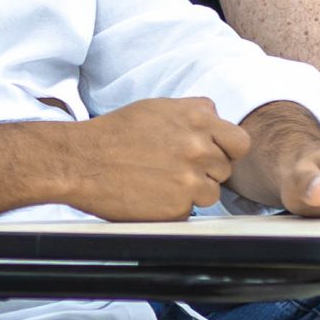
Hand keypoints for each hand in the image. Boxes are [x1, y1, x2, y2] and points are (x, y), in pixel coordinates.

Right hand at [61, 97, 250, 219]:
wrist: (80, 161)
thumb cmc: (113, 134)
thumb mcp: (157, 108)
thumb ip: (193, 114)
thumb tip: (215, 122)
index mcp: (197, 118)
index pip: (239, 141)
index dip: (225, 150)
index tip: (210, 155)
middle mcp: (199, 146)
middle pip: (226, 168)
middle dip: (207, 171)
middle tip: (176, 170)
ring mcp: (190, 178)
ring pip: (212, 192)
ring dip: (192, 192)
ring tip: (160, 183)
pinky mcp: (178, 207)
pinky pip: (189, 211)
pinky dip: (173, 208)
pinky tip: (150, 195)